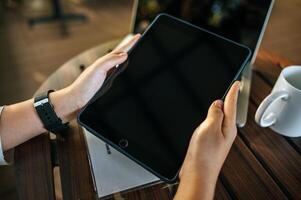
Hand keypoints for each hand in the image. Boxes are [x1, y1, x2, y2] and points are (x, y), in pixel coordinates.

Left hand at [68, 34, 140, 108]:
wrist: (75, 101)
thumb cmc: (83, 86)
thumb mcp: (97, 70)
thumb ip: (110, 61)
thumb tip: (124, 54)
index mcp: (104, 63)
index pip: (121, 51)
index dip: (130, 43)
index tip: (138, 36)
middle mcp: (106, 68)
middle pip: (120, 56)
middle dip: (129, 48)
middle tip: (137, 41)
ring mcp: (106, 76)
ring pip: (119, 65)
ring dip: (127, 58)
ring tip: (133, 53)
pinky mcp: (106, 86)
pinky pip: (118, 75)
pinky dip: (123, 70)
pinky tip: (124, 72)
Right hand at [174, 81, 240, 199]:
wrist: (197, 173)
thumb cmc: (204, 155)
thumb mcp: (210, 128)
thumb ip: (215, 114)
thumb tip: (218, 103)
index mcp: (228, 127)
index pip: (232, 105)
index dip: (233, 92)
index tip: (238, 82)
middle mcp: (225, 132)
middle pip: (227, 111)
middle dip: (228, 99)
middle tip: (231, 87)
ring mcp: (217, 138)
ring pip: (219, 118)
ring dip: (218, 108)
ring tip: (220, 99)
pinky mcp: (209, 143)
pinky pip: (211, 126)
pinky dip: (210, 118)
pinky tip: (207, 117)